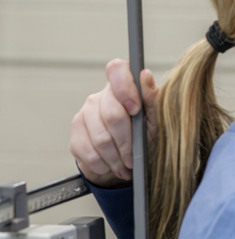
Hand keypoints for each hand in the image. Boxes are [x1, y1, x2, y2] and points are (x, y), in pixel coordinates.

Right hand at [69, 58, 158, 187]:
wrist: (127, 164)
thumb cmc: (145, 137)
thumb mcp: (156, 119)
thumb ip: (152, 98)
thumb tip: (145, 75)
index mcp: (122, 88)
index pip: (116, 71)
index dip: (125, 88)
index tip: (136, 110)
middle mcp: (100, 98)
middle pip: (111, 114)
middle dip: (126, 141)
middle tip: (134, 157)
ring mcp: (84, 116)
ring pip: (100, 138)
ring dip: (116, 158)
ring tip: (126, 166)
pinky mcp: (75, 136)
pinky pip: (87, 152)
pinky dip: (102, 164)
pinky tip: (111, 167)